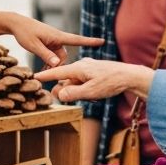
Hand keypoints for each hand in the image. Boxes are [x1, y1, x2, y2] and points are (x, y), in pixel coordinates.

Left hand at [7, 14, 102, 68]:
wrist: (16, 23)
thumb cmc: (24, 32)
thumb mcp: (34, 45)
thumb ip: (46, 54)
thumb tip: (58, 64)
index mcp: (57, 36)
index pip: (76, 39)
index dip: (89, 41)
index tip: (102, 41)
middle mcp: (57, 38)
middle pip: (64, 56)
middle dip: (58, 65)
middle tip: (46, 73)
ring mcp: (52, 41)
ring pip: (58, 57)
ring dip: (52, 64)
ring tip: (41, 71)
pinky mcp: (48, 43)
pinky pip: (52, 55)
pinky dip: (48, 61)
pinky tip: (41, 67)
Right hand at [36, 59, 153, 102]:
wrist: (130, 76)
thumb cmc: (111, 82)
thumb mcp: (91, 91)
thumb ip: (73, 93)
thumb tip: (59, 94)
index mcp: (78, 68)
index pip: (57, 72)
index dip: (46, 76)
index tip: (34, 76)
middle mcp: (82, 65)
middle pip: (66, 79)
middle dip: (64, 89)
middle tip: (65, 99)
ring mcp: (89, 68)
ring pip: (75, 81)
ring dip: (76, 90)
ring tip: (88, 97)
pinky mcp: (95, 72)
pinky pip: (83, 81)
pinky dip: (83, 88)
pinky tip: (93, 94)